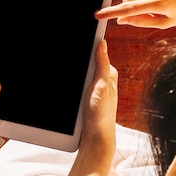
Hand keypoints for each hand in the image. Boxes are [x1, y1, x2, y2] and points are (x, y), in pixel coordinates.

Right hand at [67, 40, 117, 175]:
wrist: (95, 139)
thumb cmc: (101, 115)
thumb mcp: (102, 86)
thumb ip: (103, 65)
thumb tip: (102, 43)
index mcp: (109, 74)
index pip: (98, 52)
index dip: (88, 45)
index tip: (77, 37)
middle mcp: (103, 80)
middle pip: (86, 63)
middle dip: (77, 60)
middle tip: (67, 57)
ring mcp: (93, 90)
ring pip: (80, 74)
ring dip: (72, 74)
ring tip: (66, 75)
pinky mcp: (85, 98)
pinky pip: (76, 85)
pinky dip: (71, 84)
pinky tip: (65, 87)